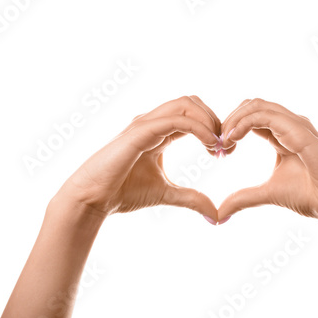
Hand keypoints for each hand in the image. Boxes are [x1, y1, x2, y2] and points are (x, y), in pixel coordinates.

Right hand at [51, 96, 220, 221]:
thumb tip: (215, 214)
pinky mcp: (140, 132)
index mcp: (159, 132)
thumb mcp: (166, 193)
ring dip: (208, 121)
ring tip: (218, 145)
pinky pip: (175, 120)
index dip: (213, 128)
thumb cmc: (123, 192)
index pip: (192, 115)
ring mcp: (145, 124)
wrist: (93, 199)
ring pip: (185, 104)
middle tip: (224, 146)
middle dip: (214, 119)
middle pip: (191, 102)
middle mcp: (152, 123)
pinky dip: (198, 128)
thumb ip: (191, 198)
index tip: (224, 152)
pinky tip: (210, 146)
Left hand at [218, 98, 317, 222]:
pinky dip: (245, 123)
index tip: (219, 150)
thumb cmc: (311, 197)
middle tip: (217, 143)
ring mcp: (297, 126)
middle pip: (252, 105)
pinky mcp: (301, 133)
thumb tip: (219, 213)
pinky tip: (233, 140)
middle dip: (229, 120)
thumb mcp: (268, 193)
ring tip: (223, 141)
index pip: (251, 117)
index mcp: (282, 135)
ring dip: (234, 119)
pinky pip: (267, 117)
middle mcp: (290, 126)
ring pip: (258, 105)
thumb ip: (243, 198)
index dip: (231, 128)